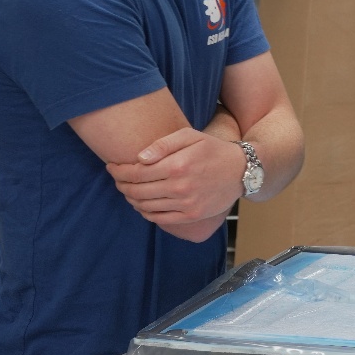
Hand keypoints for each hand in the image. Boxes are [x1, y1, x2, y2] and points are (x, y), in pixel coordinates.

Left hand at [106, 127, 244, 233]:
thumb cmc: (213, 149)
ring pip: (145, 206)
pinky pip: (159, 219)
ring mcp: (186, 204)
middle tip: (118, 179)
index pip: (136, 172)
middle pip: (137, 191)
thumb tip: (139, 158)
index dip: (118, 171)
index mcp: (177, 165)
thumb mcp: (190, 136)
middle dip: (121, 184)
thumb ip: (163, 144)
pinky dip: (145, 212)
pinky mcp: (191, 215)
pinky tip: (142, 204)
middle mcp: (180, 187)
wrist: (242, 170)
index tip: (112, 167)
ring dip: (131, 198)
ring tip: (128, 190)